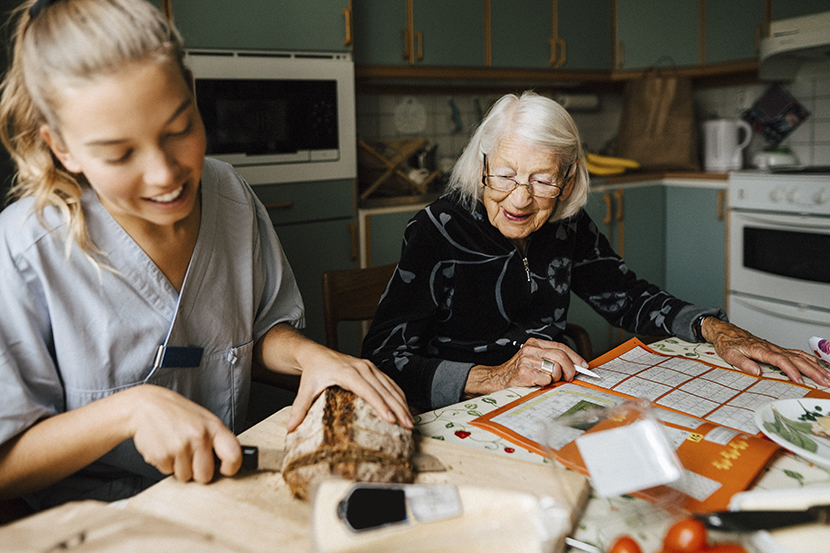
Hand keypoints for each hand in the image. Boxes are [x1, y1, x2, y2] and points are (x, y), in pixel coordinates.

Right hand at [125, 385, 241, 482]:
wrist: (145, 405)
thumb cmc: (177, 413)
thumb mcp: (203, 419)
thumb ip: (216, 439)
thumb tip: (227, 462)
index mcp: (214, 427)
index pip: (233, 455)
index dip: (231, 468)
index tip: (225, 470)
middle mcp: (199, 437)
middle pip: (205, 476)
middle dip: (197, 472)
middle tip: (190, 457)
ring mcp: (180, 447)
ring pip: (185, 477)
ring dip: (179, 467)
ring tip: (175, 447)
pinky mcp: (161, 456)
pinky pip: (167, 473)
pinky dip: (165, 464)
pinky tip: (164, 447)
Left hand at [286, 345, 412, 432]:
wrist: (316, 354)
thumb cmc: (313, 372)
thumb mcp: (305, 389)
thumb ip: (299, 408)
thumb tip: (291, 428)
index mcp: (347, 373)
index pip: (367, 391)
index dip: (380, 405)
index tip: (390, 419)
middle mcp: (362, 368)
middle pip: (384, 389)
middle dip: (398, 408)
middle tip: (407, 425)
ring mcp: (369, 367)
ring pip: (390, 385)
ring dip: (402, 402)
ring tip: (410, 420)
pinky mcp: (373, 369)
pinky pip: (390, 382)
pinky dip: (399, 395)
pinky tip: (405, 407)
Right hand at [465, 337, 587, 396]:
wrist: (497, 379)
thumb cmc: (519, 372)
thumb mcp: (535, 360)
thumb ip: (553, 359)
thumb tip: (576, 366)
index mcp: (534, 343)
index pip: (561, 346)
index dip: (575, 356)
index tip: (583, 365)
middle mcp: (530, 349)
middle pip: (560, 356)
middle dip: (570, 368)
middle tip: (571, 377)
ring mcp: (526, 360)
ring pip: (554, 369)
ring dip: (555, 378)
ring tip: (547, 380)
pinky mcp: (523, 372)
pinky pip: (546, 379)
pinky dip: (545, 384)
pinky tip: (537, 383)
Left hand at [702, 318, 829, 386]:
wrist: (726, 331)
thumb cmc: (728, 342)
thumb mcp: (729, 354)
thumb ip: (742, 362)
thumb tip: (756, 372)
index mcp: (760, 349)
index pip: (780, 360)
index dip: (790, 370)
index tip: (799, 380)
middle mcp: (771, 347)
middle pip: (795, 358)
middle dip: (811, 370)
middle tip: (823, 381)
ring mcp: (776, 347)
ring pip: (799, 356)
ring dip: (814, 366)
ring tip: (826, 377)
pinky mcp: (777, 349)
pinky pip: (797, 353)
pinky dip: (810, 359)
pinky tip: (818, 365)